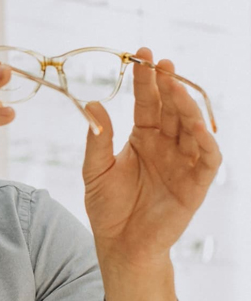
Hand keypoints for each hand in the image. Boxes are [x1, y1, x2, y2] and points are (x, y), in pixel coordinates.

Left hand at [83, 47, 220, 262]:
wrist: (120, 244)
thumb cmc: (108, 208)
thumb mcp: (95, 170)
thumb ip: (97, 139)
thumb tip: (91, 103)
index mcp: (143, 138)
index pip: (149, 102)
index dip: (148, 80)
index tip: (143, 55)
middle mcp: (167, 145)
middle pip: (172, 109)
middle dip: (169, 86)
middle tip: (162, 64)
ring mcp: (184, 162)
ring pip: (193, 127)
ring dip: (187, 106)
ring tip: (176, 88)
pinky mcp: (197, 183)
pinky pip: (208, 157)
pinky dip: (206, 140)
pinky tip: (195, 124)